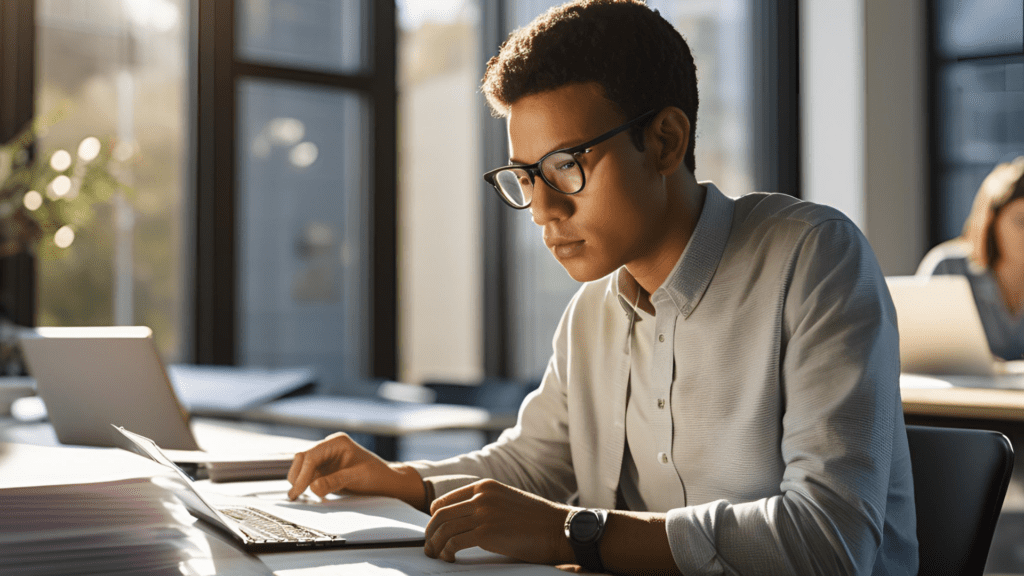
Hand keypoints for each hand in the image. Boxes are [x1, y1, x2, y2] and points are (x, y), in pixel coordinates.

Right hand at [286, 432, 424, 507]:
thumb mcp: (358, 478)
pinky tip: (305, 495)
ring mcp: (326, 457)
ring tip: (298, 497)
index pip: (311, 456)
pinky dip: (304, 484)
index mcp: (337, 442)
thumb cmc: (377, 475)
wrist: (386, 481)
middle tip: (295, 496)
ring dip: (298, 480)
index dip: (303, 474)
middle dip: (297, 476)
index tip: (298, 491)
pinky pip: (308, 475)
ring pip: (302, 466)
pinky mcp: (324, 469)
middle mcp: (328, 447)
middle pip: (302, 458)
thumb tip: (313, 487)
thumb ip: (335, 481)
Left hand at [424, 479, 573, 565]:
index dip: (435, 519)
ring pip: (443, 528)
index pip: (445, 501)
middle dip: (430, 533)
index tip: (434, 532)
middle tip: (429, 548)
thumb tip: (466, 522)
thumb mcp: (508, 501)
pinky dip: (446, 552)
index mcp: (485, 486)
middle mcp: (481, 496)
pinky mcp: (486, 533)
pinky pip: (454, 542)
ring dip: (435, 545)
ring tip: (436, 555)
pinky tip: (450, 558)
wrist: (559, 528)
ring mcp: (483, 513)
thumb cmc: (537, 520)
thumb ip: (487, 505)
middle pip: (440, 514)